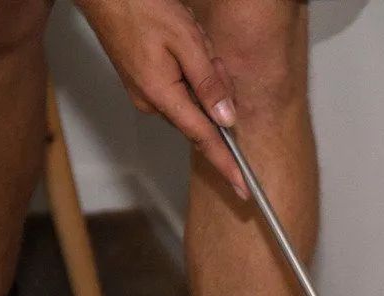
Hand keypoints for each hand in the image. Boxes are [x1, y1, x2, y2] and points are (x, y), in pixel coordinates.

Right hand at [75, 0, 248, 198]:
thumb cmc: (140, 8)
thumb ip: (210, 84)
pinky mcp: (145, 84)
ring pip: (195, 99)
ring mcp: (146, 95)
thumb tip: (226, 119)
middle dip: (216, 88)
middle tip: (207, 54)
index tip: (243, 189)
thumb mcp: (187, 42)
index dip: (227, 166)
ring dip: (203, 75)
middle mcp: (152, 102)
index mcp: (162, 96)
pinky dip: (191, 71)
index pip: (204, 140)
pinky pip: (182, 88)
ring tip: (189, 43)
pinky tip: (183, 47)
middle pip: (204, 114)